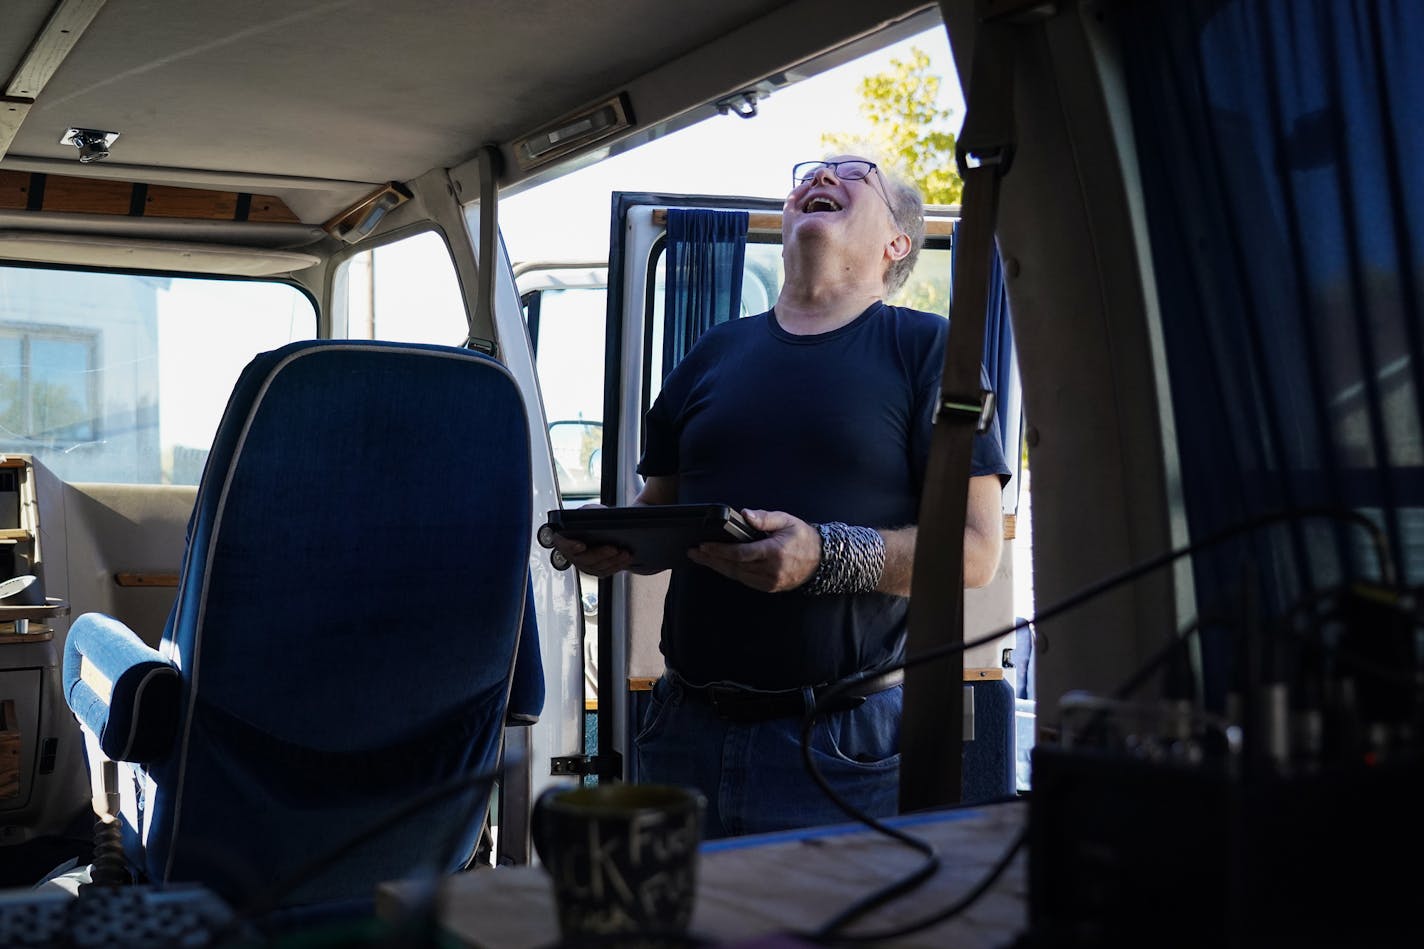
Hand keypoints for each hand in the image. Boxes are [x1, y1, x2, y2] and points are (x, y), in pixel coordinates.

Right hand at [549, 503, 635, 577]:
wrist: (603, 528)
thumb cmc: (593, 519)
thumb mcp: (589, 510)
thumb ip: (587, 511)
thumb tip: (591, 514)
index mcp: (564, 538)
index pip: (562, 544)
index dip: (570, 546)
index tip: (581, 545)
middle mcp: (572, 555)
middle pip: (584, 559)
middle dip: (600, 554)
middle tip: (614, 548)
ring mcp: (584, 565)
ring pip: (597, 567)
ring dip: (612, 561)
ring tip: (625, 552)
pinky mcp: (596, 570)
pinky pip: (606, 571)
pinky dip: (618, 565)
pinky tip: (627, 558)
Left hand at [686, 509, 819, 592]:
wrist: (821, 559)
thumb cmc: (802, 537)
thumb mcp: (786, 520)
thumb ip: (765, 518)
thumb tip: (745, 514)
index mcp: (773, 553)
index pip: (740, 554)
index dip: (719, 551)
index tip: (704, 545)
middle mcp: (770, 571)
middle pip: (734, 567)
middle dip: (711, 560)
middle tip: (694, 553)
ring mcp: (769, 582)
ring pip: (737, 576)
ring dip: (718, 567)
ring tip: (702, 558)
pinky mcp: (769, 588)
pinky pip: (745, 580)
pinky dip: (731, 572)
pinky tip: (720, 565)